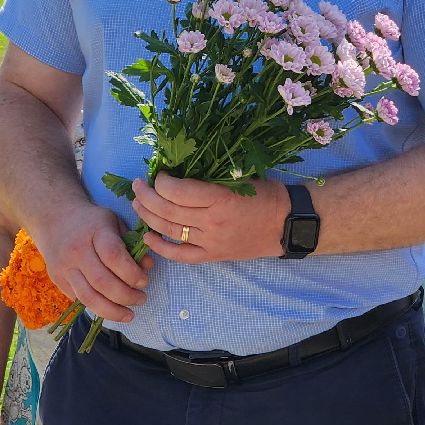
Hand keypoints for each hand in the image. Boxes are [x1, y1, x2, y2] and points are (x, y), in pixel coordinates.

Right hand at [34, 203, 152, 322]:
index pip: (113, 257)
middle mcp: (76, 250)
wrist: (55, 218)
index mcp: (95, 231)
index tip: (144, 282)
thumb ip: (132, 244)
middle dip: (126, 296)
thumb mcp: (115, 222)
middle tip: (142, 299)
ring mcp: (64, 267)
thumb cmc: (92, 221)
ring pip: (88, 297)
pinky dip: (97, 307)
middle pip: (102, 282)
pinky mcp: (57, 279)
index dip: (132, 273)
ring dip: (112, 311)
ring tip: (129, 314)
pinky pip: (79, 299)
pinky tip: (111, 308)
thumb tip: (148, 267)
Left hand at [131, 172, 288, 262]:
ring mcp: (211, 241)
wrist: (287, 225)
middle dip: (146, 196)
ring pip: (169, 230)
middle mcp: (213, 222)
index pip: (178, 191)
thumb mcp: (242, 177)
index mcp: (221, 198)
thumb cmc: (266, 195)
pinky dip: (160, 247)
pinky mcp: (212, 255)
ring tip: (138, 204)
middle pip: (168, 210)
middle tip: (138, 185)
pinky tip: (148, 236)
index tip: (158, 174)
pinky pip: (180, 254)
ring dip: (148, 216)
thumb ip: (212, 175)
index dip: (161, 182)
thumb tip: (179, 169)